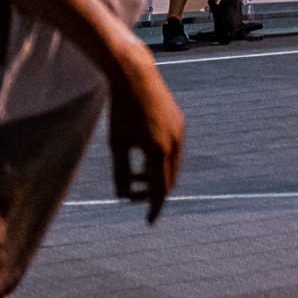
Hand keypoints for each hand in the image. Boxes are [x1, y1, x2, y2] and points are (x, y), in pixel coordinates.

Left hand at [105, 57, 183, 222]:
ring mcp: (179, 132)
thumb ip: (121, 173)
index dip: (154, 207)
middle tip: (132, 195)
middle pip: (169, 181)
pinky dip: (163, 162)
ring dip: (158, 177)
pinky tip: (145, 158)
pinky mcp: (179, 123)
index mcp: (158, 151)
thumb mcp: (117, 144)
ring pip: (174, 167)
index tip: (149, 221)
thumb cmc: (121, 110)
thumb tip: (123, 196)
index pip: (159, 190)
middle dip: (153, 192)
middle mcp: (174, 143)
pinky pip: (175, 151)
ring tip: (136, 175)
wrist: (136, 75)